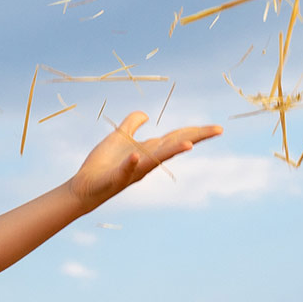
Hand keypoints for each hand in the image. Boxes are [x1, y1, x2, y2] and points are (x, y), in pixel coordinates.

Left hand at [66, 112, 222, 210]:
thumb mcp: (119, 138)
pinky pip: (124, 170)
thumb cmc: (103, 164)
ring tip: (188, 145)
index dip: (196, 132)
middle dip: (195, 138)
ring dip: (170, 151)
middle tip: (218, 130)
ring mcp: (133, 171)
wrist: (84, 186)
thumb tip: (146, 115)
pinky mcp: (115, 178)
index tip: (218, 128)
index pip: (176, 138)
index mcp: (149, 151)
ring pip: (155, 160)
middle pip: (173, 146)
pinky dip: (130, 164)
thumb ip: (131, 124)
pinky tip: (135, 158)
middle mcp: (146, 161)